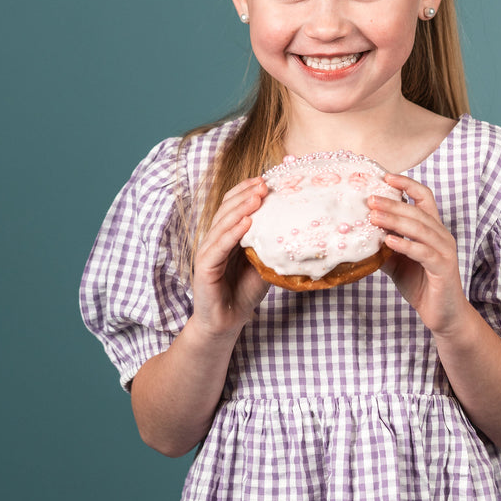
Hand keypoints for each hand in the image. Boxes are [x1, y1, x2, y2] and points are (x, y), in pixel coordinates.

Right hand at [190, 176, 270, 338]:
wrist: (228, 320)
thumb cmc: (245, 291)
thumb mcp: (264, 264)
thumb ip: (271, 246)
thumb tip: (296, 228)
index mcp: (227, 236)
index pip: (233, 206)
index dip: (246, 192)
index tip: (266, 180)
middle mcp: (215, 240)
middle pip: (226, 210)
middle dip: (245, 195)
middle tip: (264, 183)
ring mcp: (207, 253)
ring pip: (222, 225)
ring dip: (240, 209)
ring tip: (257, 197)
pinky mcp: (204, 268)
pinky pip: (218, 248)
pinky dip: (232, 234)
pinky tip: (245, 223)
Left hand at [368, 174, 468, 335]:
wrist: (443, 315)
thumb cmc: (422, 285)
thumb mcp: (397, 262)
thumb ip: (383, 246)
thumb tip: (357, 235)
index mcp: (433, 230)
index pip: (424, 197)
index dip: (407, 184)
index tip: (386, 177)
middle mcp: (442, 236)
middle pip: (418, 211)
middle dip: (393, 204)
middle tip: (369, 200)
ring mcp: (444, 251)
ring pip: (421, 228)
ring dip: (396, 221)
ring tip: (374, 217)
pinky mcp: (443, 268)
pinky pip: (424, 252)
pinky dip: (406, 244)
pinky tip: (389, 241)